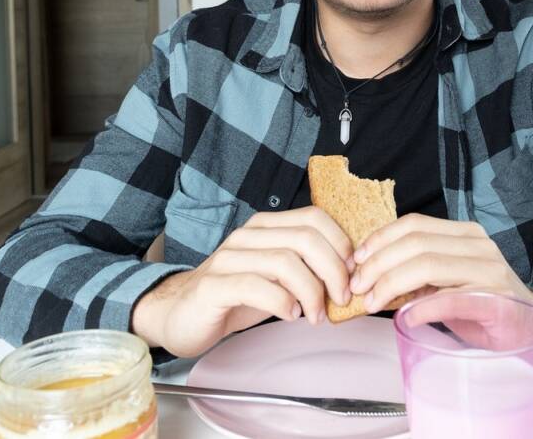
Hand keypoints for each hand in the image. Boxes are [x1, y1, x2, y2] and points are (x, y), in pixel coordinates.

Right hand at [131, 206, 353, 357]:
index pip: (314, 218)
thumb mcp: (275, 276)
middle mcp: (248, 236)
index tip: (351, 272)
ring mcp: (229, 258)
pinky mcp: (214, 285)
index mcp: (265, 227)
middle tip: (341, 298)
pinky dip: (282, 302)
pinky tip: (290, 315)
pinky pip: (257, 286)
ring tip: (314, 315)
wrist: (180, 314)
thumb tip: (349, 274)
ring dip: (311, 292)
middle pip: (306, 239)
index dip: (341, 243)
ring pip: (286, 262)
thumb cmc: (233, 296)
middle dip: (333, 271)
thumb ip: (305, 267)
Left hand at [349, 213, 532, 312]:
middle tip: (357, 285)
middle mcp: (478, 246)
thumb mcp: (449, 282)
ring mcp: (489, 270)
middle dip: (378, 264)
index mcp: (465, 234)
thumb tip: (371, 276)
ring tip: (372, 301)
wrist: (532, 330)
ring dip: (391, 284)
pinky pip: (449, 299)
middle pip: (416, 243)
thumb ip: (419, 274)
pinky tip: (406, 318)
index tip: (357, 258)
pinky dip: (421, 309)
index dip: (380, 238)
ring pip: (428, 265)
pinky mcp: (495, 299)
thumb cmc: (487, 307)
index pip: (414, 224)